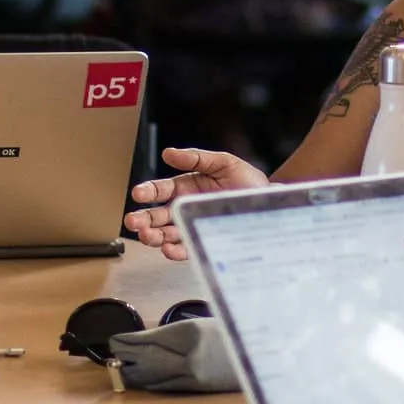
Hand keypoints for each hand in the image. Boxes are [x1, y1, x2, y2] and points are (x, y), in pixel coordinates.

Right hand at [124, 148, 268, 260]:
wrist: (270, 203)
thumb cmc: (248, 182)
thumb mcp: (224, 162)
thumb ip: (196, 157)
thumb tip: (169, 153)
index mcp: (187, 186)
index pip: (162, 189)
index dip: (148, 191)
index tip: (138, 193)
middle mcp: (186, 207)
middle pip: (158, 215)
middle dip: (144, 218)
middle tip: (133, 221)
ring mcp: (193, 225)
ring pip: (166, 233)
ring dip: (154, 236)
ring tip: (147, 236)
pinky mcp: (203, 241)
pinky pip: (185, 248)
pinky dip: (174, 250)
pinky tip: (167, 248)